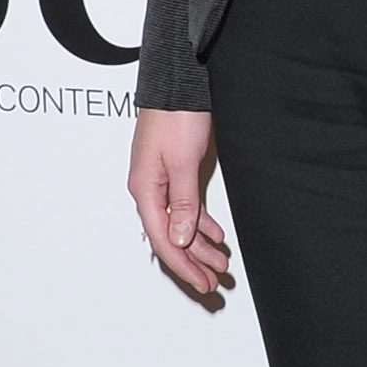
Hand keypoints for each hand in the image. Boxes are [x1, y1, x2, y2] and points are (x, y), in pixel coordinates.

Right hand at [128, 108, 230, 297]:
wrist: (178, 82)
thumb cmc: (176, 116)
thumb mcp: (182, 162)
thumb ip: (182, 202)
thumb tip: (179, 238)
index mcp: (145, 190)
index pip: (163, 239)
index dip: (184, 265)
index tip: (202, 283)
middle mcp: (150, 189)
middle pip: (171, 237)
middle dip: (194, 262)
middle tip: (214, 283)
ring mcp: (161, 181)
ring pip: (180, 224)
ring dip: (200, 246)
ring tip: (221, 263)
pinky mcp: (174, 172)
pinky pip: (186, 207)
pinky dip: (201, 223)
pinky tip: (215, 236)